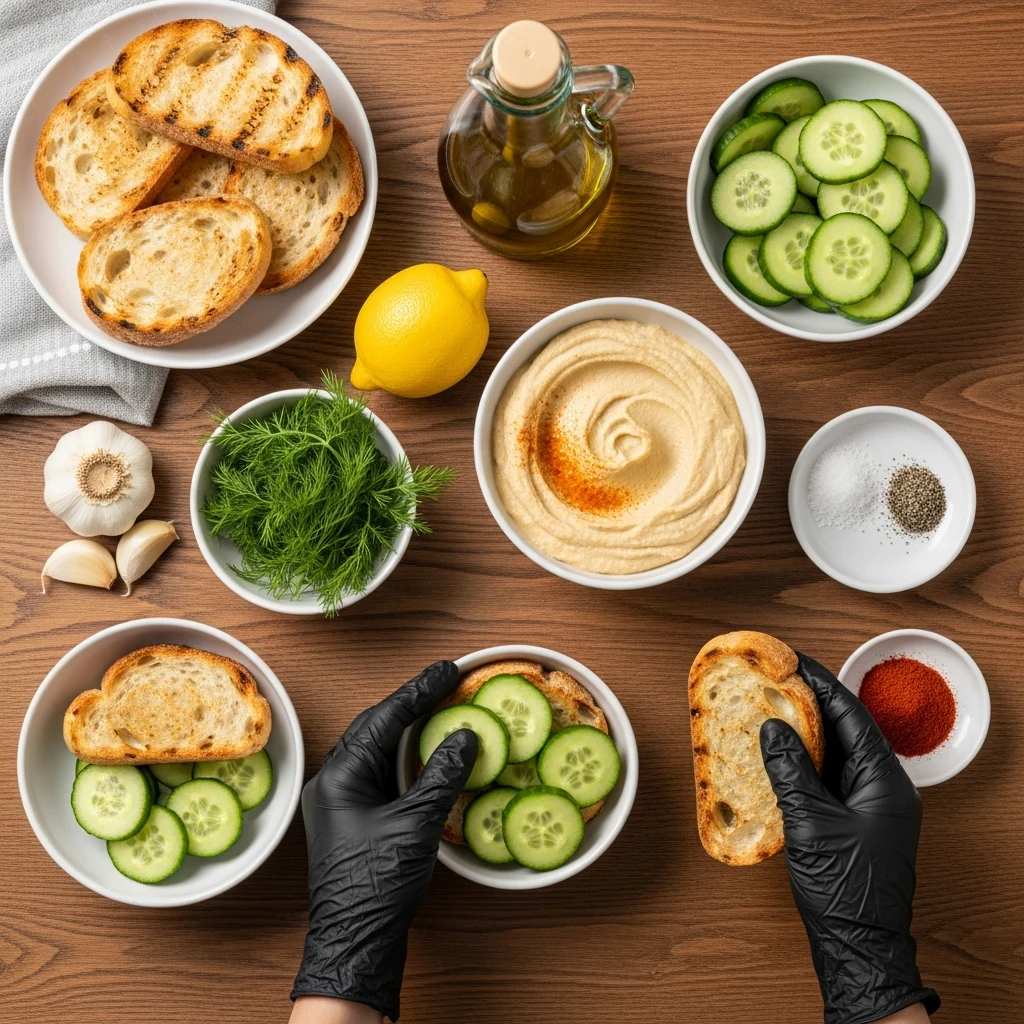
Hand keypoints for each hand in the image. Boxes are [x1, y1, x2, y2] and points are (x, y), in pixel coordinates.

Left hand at [291, 661, 477, 1020]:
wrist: (354, 943)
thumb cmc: (376, 887)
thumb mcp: (416, 826)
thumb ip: (442, 776)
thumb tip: (465, 736)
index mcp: (341, 775)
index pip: (385, 717)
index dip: (419, 690)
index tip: (447, 669)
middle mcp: (335, 781)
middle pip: (376, 726)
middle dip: (413, 703)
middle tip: (447, 682)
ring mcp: (342, 800)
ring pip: (378, 749)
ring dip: (410, 729)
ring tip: (442, 707)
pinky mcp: (354, 818)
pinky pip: (381, 773)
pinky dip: (407, 758)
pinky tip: (429, 754)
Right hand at [759, 653, 939, 1023]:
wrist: (860, 946)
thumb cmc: (844, 889)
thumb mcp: (810, 821)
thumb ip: (790, 769)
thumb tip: (773, 727)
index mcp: (885, 781)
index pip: (851, 715)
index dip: (820, 683)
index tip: (791, 660)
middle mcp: (884, 787)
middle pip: (846, 730)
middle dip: (810, 702)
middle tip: (775, 678)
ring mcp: (872, 804)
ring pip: (837, 753)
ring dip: (806, 731)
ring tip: (771, 706)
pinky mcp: (856, 820)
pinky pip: (831, 777)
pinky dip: (805, 761)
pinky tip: (778, 753)